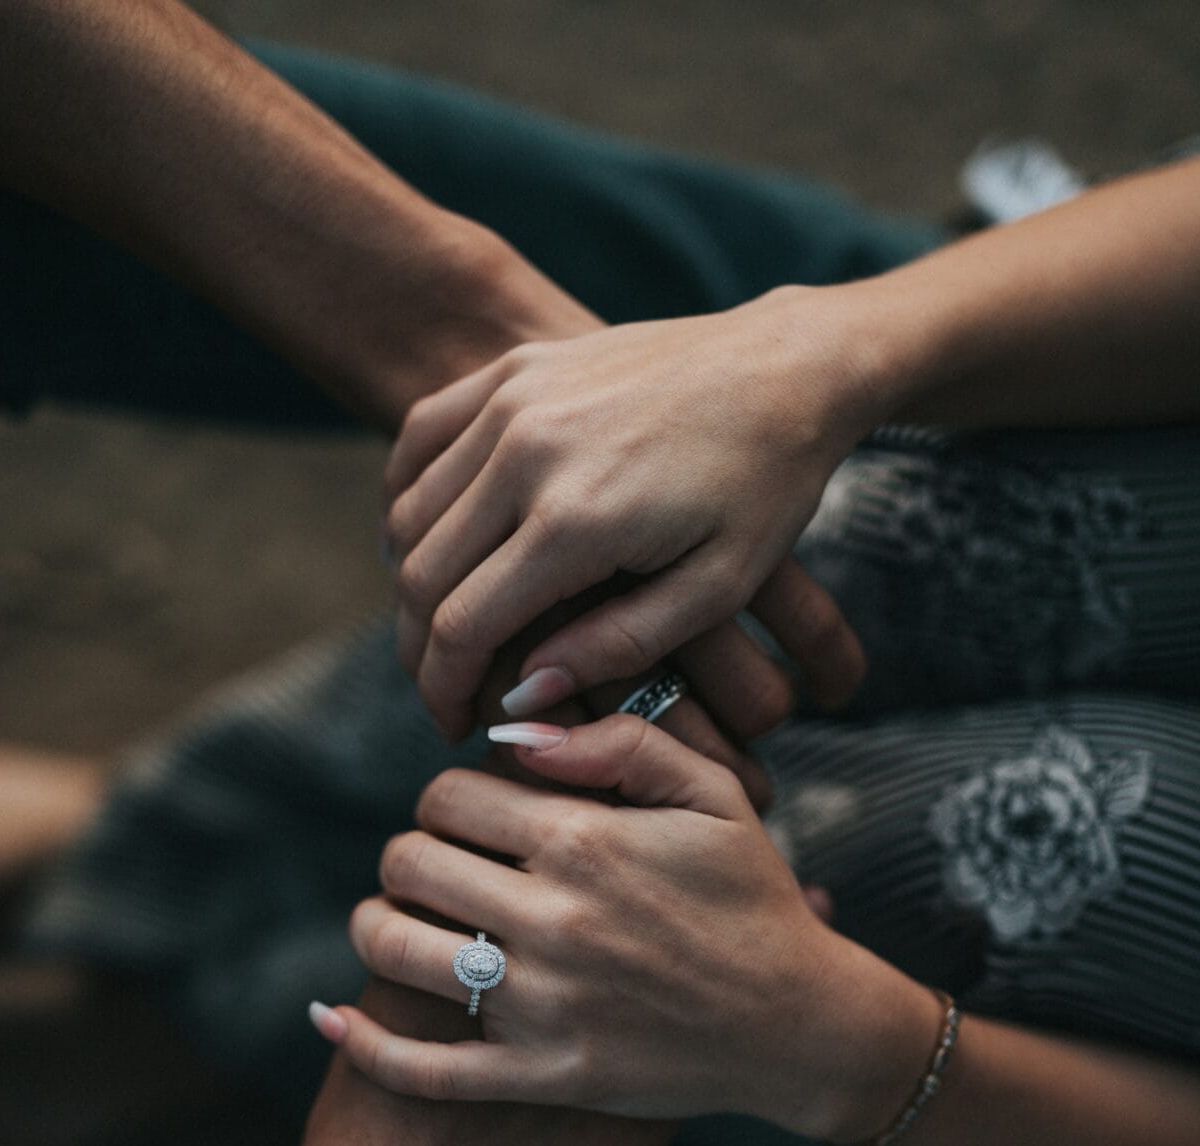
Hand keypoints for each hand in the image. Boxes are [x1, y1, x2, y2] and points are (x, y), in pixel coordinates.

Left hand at [318, 716, 936, 1145]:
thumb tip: (514, 732)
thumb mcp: (714, 798)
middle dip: (410, 856)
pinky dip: (363, 1044)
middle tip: (439, 870)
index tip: (470, 819)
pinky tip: (330, 1017)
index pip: (448, 795)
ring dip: (378, 928)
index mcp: (585, 841)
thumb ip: (618, 744)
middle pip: (406, 863)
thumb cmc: (754, 901)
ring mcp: (543, 1005)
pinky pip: (422, 1069)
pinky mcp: (542, 1078)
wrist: (798, 1027)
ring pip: (394, 949)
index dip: (446, 798)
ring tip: (400, 925)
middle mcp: (554, 919)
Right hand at [383, 285, 875, 739]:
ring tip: (443, 631)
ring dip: (411, 582)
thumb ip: (615, 646)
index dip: (446, 689)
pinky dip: (409, 499)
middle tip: (444, 692)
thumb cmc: (766, 485)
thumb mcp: (714, 587)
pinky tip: (426, 545)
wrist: (790, 363)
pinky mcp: (515, 367)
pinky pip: (422, 440)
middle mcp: (527, 451)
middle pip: (423, 574)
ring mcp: (513, 398)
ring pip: (411, 513)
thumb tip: (523, 696)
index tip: (456, 727)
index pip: (465, 624)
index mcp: (576, 518)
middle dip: (421, 650)